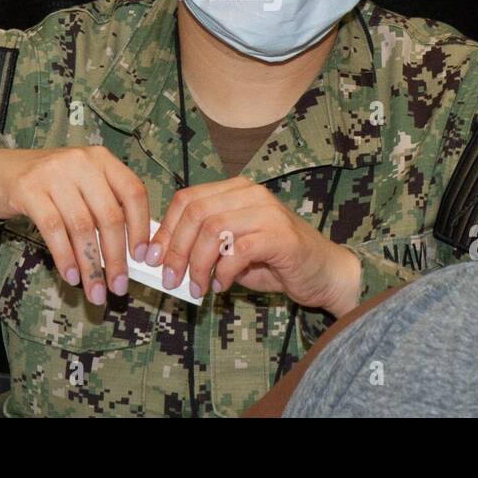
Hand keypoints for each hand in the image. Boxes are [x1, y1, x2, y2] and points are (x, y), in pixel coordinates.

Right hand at [0, 146, 149, 304]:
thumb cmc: (45, 184)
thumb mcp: (79, 184)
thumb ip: (104, 207)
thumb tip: (132, 251)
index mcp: (101, 159)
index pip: (133, 193)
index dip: (141, 227)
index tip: (143, 258)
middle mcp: (80, 162)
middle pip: (109, 215)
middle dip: (116, 257)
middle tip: (119, 286)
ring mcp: (54, 173)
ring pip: (82, 227)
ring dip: (92, 265)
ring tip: (95, 291)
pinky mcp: (28, 190)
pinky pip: (54, 230)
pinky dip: (66, 258)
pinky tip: (72, 276)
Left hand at [145, 176, 361, 315]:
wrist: (326, 272)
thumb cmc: (277, 261)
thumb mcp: (233, 247)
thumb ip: (205, 245)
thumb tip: (163, 257)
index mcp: (236, 190)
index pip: (187, 199)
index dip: (164, 230)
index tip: (151, 258)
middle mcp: (250, 194)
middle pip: (195, 212)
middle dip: (175, 249)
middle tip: (170, 279)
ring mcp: (267, 212)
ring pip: (213, 229)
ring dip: (197, 263)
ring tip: (196, 287)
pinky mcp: (280, 235)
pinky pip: (238, 249)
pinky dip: (223, 271)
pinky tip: (222, 286)